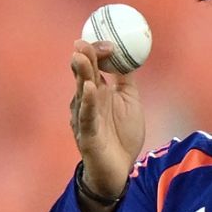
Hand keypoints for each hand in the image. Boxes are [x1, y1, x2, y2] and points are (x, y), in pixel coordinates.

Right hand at [70, 40, 145, 206]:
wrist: (121, 171)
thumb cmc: (123, 136)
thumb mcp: (129, 101)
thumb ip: (126, 79)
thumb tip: (130, 54)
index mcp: (97, 92)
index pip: (92, 66)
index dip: (96, 52)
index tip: (107, 41)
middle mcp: (87, 102)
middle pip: (82, 75)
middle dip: (82, 57)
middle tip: (83, 41)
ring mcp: (84, 118)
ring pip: (81, 92)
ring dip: (82, 73)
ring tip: (81, 56)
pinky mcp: (86, 135)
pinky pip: (87, 116)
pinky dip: (88, 101)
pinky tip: (90, 87)